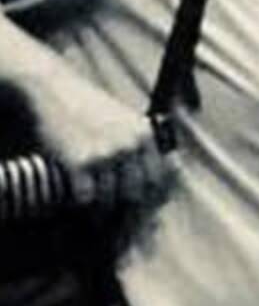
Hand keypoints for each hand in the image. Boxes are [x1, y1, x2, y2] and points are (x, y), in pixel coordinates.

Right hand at [25, 66, 172, 207]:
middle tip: (116, 216)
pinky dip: (81, 202)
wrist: (52, 89)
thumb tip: (155, 171)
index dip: (151, 197)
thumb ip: (139, 142)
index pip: (159, 177)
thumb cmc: (86, 106)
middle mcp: (130, 145)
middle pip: (138, 192)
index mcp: (144, 134)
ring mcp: (105, 153)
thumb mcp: (124, 119)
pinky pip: (86, 197)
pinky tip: (76, 199)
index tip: (142, 208)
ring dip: (102, 209)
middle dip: (127, 207)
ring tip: (95, 213)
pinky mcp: (79, 161)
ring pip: (111, 198)